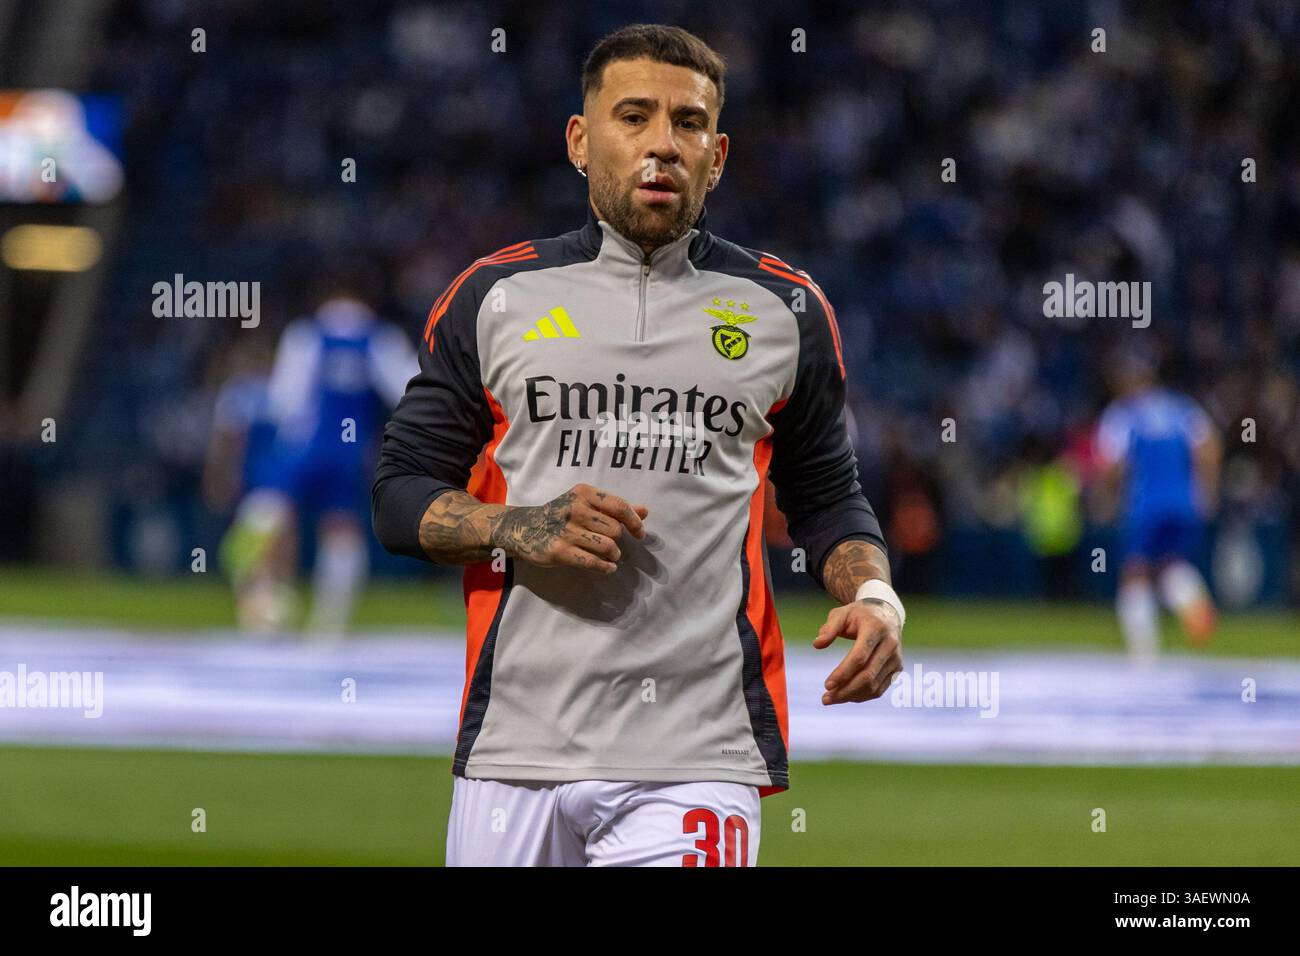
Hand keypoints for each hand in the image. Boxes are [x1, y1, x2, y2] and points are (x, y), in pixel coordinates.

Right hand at [491, 483, 647, 573]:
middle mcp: (575, 509)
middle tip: (611, 544)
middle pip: (616, 530)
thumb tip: (644, 511)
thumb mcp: (584, 503)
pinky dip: (605, 567)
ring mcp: (566, 531)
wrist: (524, 527)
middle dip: (618, 541)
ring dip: (613, 555)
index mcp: (584, 493)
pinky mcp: (559, 551)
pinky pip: (593, 562)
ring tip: (609, 556)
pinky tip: (607, 568)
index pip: (619, 506)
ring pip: (608, 546)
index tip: (640, 534)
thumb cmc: (561, 515)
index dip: (635, 522)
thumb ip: (614, 508)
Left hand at [813, 599, 902, 704]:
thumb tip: (817, 644)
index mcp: (875, 628)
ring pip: (874, 686)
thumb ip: (829, 628)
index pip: (860, 656)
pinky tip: (846, 696)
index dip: (843, 672)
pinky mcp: (897, 669)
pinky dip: (862, 696)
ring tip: (832, 699)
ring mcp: (896, 658)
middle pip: (868, 675)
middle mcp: (889, 644)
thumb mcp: (841, 614)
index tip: (827, 685)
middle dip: (845, 690)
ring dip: (852, 696)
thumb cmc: (859, 615)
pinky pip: (880, 689)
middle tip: (825, 699)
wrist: (886, 615)